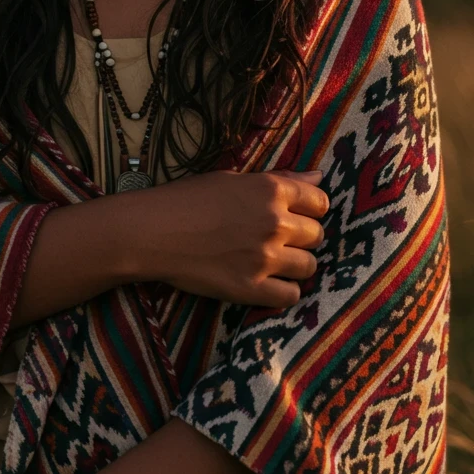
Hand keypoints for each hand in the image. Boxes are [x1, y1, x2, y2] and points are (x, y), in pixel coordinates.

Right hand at [128, 168, 328, 309]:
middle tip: (279, 238)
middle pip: (316, 234)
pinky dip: (283, 290)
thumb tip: (318, 178)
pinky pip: (291, 295)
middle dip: (302, 236)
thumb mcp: (234, 179)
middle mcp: (274, 222)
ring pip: (309, 266)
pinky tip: (267, 281)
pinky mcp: (251, 288)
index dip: (311, 209)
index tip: (298, 215)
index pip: (319, 201)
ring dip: (296, 263)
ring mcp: (265, 258)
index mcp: (271, 190)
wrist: (153, 232)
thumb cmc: (188, 199)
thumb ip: (279, 180)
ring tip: (273, 261)